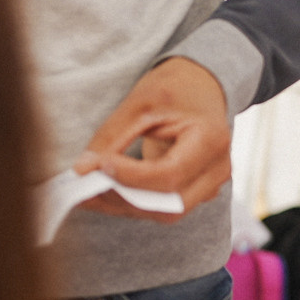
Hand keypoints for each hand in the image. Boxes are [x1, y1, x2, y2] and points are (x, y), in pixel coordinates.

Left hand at [73, 57, 232, 220]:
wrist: (199, 86)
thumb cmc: (175, 88)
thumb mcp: (140, 104)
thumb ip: (111, 138)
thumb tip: (82, 170)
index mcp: (211, 140)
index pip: (170, 174)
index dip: (131, 176)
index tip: (98, 166)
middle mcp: (217, 169)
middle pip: (168, 203)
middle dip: (122, 199)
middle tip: (84, 186)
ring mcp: (211, 184)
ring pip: (164, 213)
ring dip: (123, 205)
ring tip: (90, 190)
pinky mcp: (197, 192)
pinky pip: (163, 208)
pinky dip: (133, 203)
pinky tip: (108, 190)